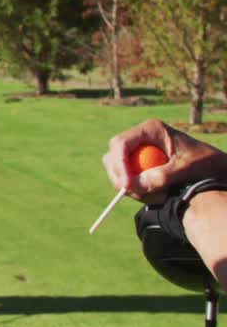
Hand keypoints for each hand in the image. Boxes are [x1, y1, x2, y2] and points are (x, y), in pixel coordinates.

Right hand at [103, 118, 226, 201]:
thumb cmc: (205, 163)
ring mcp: (138, 150)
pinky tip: (149, 196)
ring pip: (116, 166)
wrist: (213, 167)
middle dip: (119, 175)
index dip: (119, 164)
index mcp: (151, 129)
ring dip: (126, 183)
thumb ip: (163, 176)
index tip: (126, 184)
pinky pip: (126, 175)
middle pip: (114, 154)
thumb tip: (136, 185)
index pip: (122, 143)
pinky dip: (134, 188)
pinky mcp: (139, 163)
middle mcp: (140, 137)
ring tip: (147, 197)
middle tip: (129, 193)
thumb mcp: (188, 168)